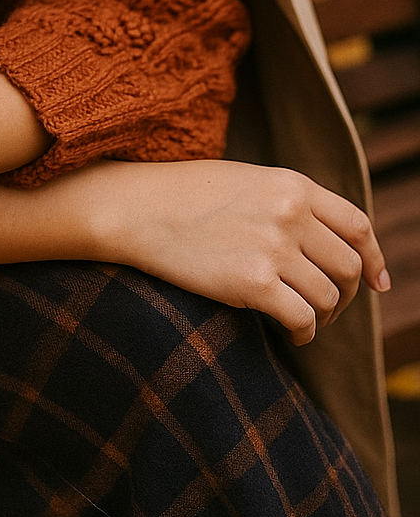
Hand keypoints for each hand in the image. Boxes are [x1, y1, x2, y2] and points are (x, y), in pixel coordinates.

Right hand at [90, 159, 388, 344]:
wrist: (137, 208)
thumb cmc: (186, 195)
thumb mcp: (248, 181)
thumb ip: (291, 204)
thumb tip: (330, 243)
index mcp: (292, 185)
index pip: (358, 225)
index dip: (374, 258)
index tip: (378, 282)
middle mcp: (290, 214)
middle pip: (348, 268)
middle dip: (346, 295)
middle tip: (328, 308)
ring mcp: (272, 248)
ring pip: (328, 298)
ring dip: (323, 317)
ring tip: (304, 320)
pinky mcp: (252, 284)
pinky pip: (303, 320)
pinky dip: (305, 334)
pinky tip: (291, 334)